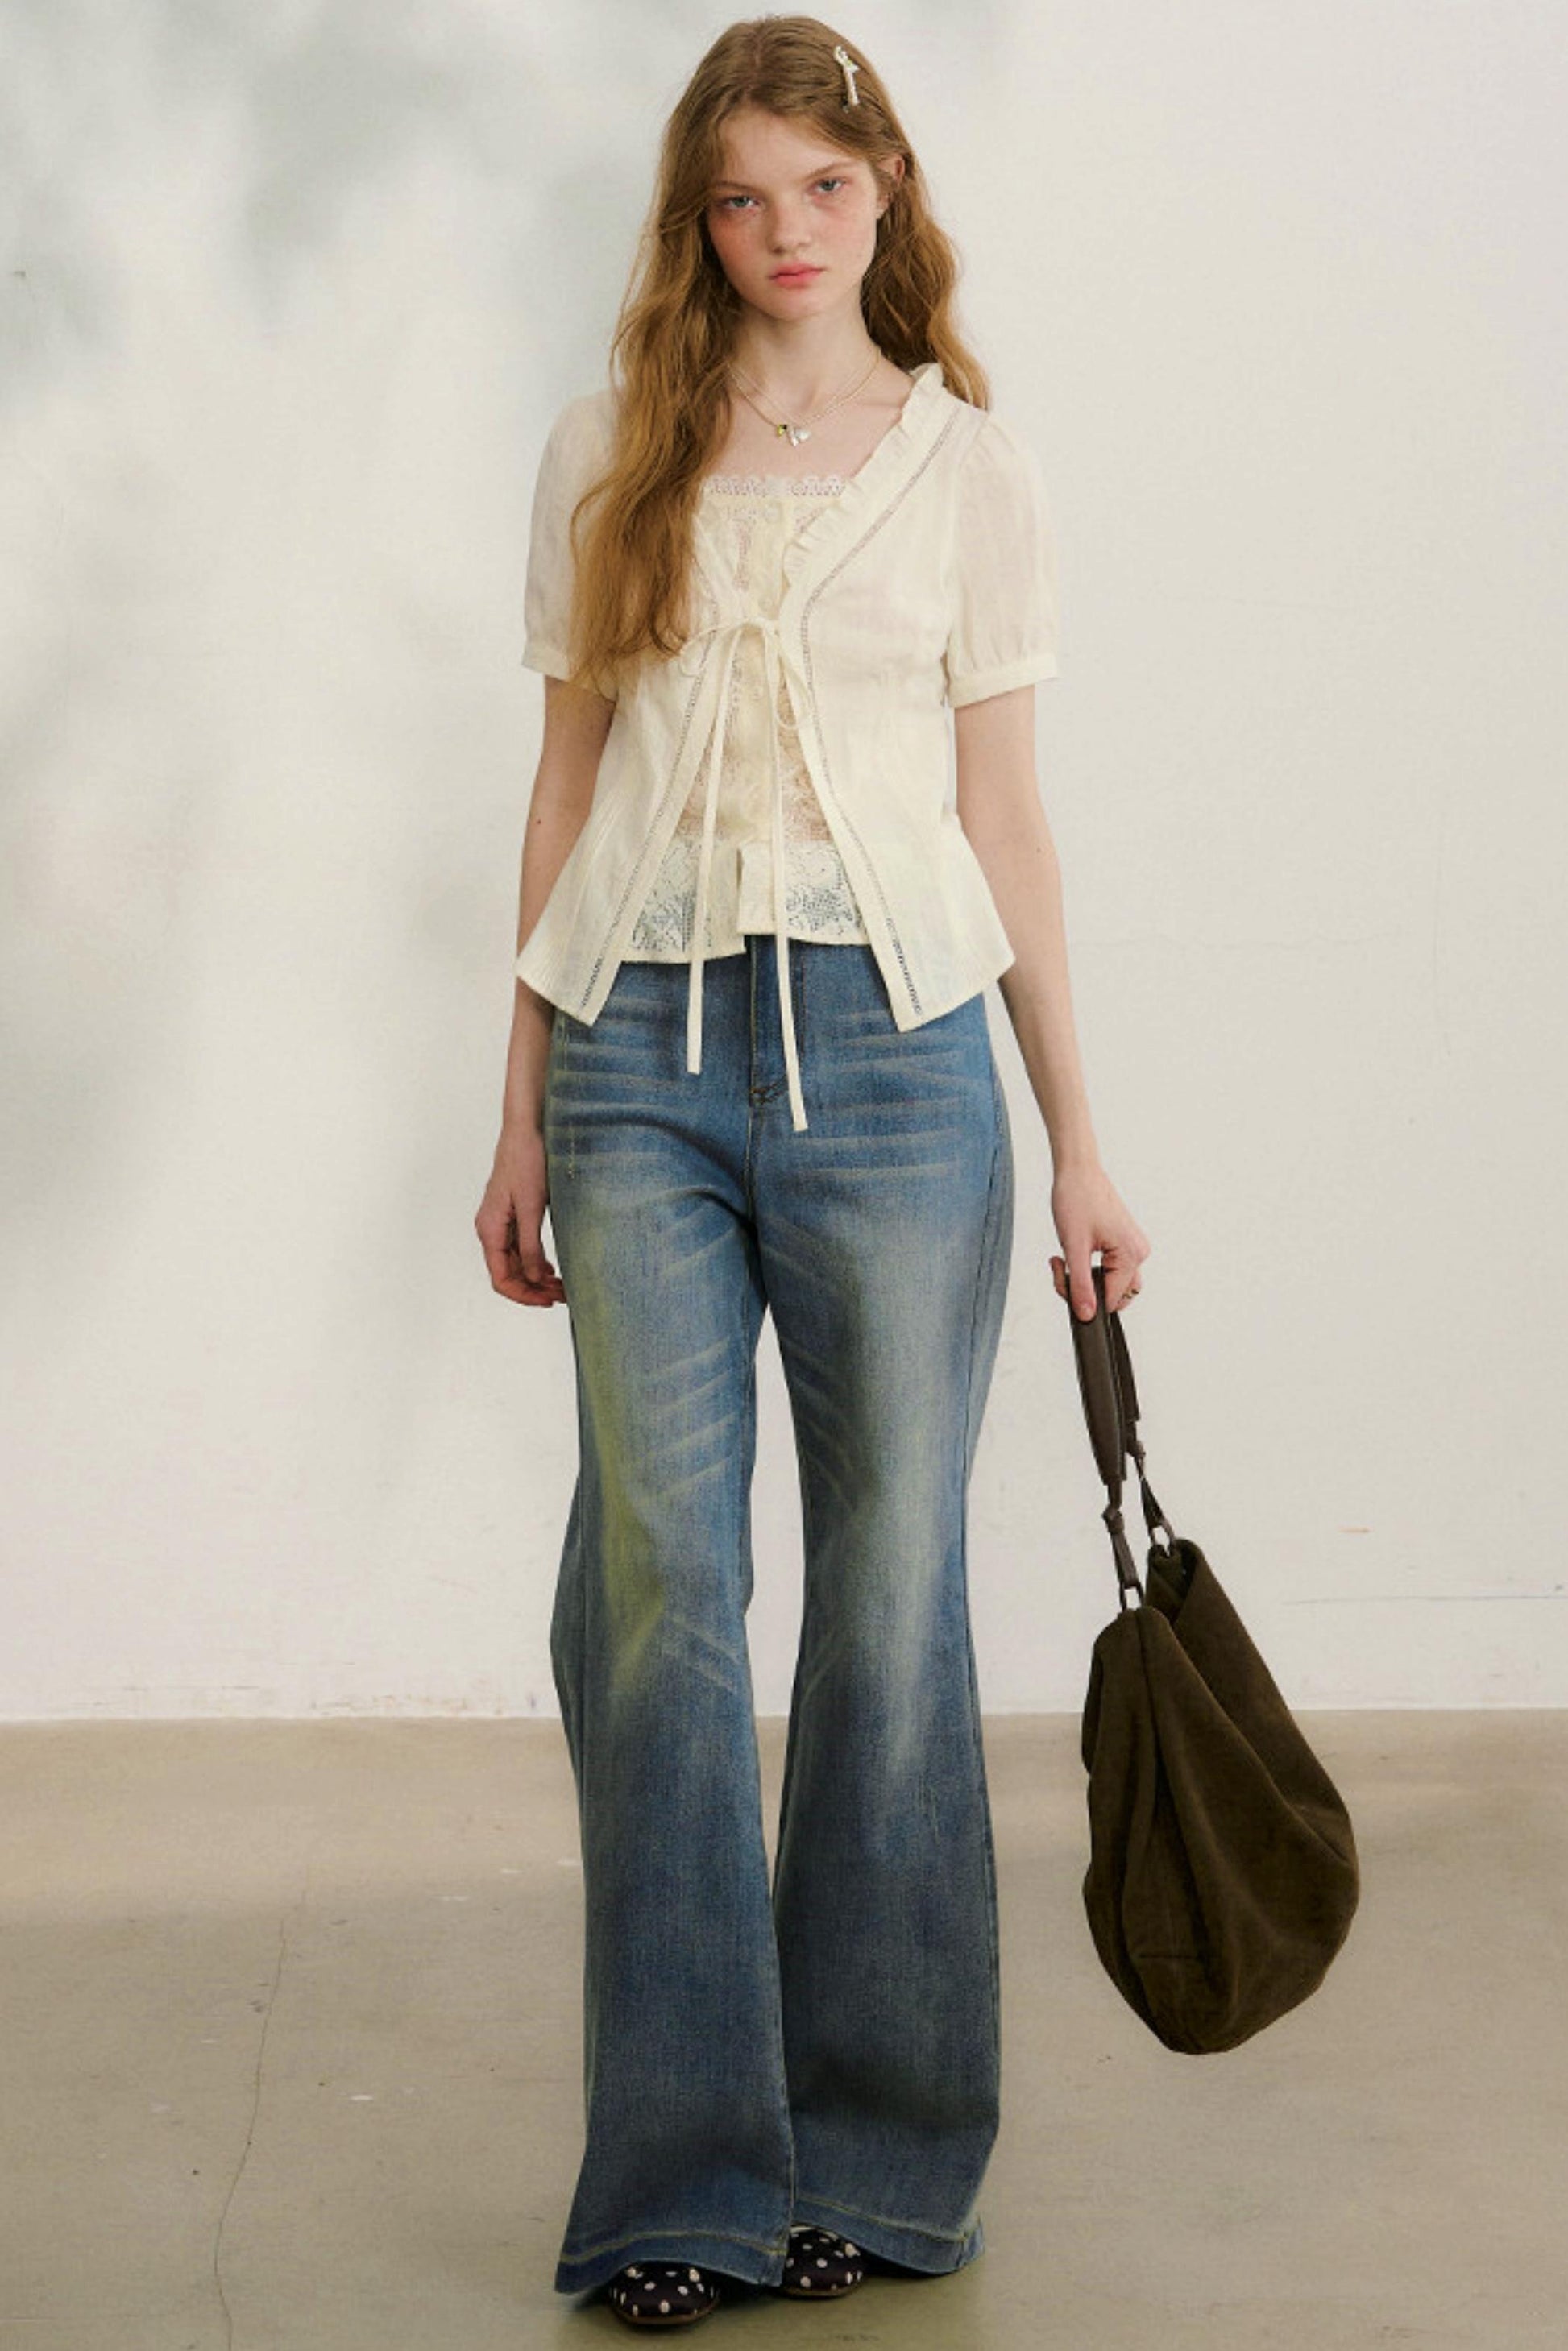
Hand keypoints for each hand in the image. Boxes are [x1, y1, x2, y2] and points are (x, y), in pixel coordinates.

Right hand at [475, 1126, 566, 1306]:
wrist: (526, 1130)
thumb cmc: (526, 1161)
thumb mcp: (532, 1207)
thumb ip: (531, 1245)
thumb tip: (534, 1279)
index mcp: (490, 1230)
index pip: (501, 1278)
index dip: (524, 1295)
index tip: (549, 1300)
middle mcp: (490, 1229)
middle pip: (508, 1274)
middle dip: (533, 1288)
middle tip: (563, 1295)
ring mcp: (500, 1223)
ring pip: (515, 1263)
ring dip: (536, 1277)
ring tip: (562, 1286)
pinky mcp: (511, 1215)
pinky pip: (520, 1248)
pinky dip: (535, 1262)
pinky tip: (552, 1268)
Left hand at [1048, 1159, 1149, 1318]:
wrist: (1077, 1171)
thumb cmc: (1076, 1199)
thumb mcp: (1074, 1247)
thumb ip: (1080, 1285)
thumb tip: (1086, 1315)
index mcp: (1131, 1254)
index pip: (1111, 1300)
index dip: (1084, 1299)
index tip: (1062, 1280)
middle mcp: (1138, 1252)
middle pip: (1114, 1295)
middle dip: (1084, 1289)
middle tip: (1061, 1269)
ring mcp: (1132, 1247)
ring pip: (1110, 1283)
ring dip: (1085, 1279)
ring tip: (1064, 1259)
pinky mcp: (1123, 1243)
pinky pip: (1109, 1269)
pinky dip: (1089, 1268)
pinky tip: (1072, 1253)